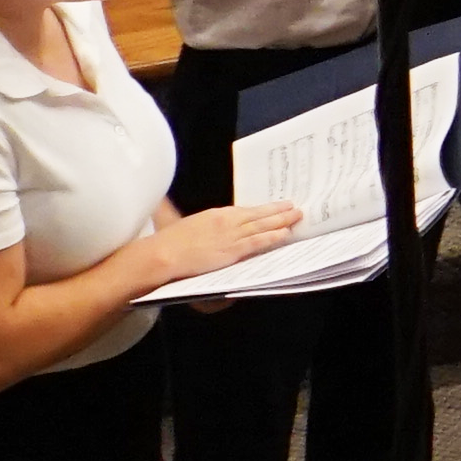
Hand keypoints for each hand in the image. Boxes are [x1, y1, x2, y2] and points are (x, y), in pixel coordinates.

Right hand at [152, 199, 305, 285]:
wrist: (163, 254)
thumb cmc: (167, 242)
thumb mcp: (181, 223)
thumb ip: (186, 218)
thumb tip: (171, 206)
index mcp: (216, 215)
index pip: (244, 211)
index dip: (261, 210)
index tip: (274, 206)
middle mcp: (226, 221)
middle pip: (258, 215)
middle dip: (278, 211)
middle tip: (295, 206)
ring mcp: (231, 235)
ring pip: (262, 226)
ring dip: (281, 221)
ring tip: (297, 216)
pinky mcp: (232, 250)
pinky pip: (257, 242)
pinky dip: (272, 237)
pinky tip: (285, 233)